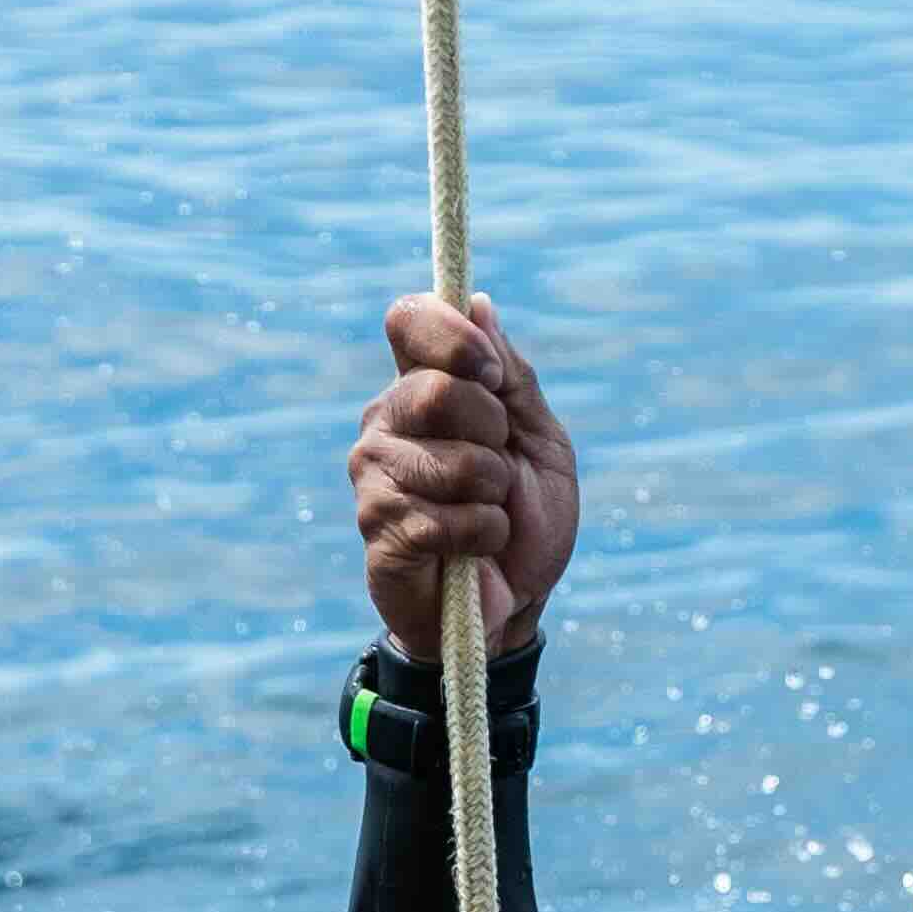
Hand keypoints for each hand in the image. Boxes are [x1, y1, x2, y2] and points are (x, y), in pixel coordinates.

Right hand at [352, 293, 578, 656]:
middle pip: (438, 390)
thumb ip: (513, 378)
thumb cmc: (527, 521)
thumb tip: (478, 305)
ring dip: (494, 494)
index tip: (492, 375)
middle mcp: (386, 423)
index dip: (452, 337)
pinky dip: (484, 536)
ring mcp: (374, 477)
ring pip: (452, 460)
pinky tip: (475, 551)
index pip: (408, 319)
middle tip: (498, 470)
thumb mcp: (539, 440)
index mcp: (422, 386)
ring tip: (488, 515)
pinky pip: (446, 518)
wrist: (516, 606)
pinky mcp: (377, 530)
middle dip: (494, 433)